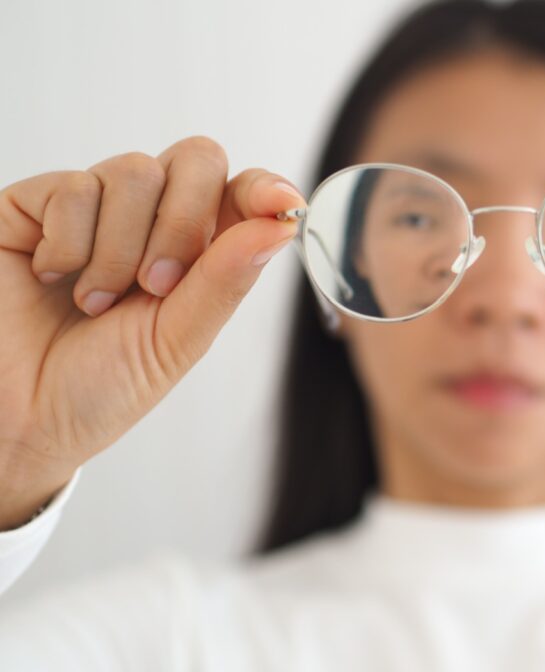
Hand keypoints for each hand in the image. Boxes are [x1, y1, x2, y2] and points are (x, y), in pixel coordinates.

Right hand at [0, 136, 304, 527]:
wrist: (16, 420)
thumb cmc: (100, 387)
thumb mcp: (177, 341)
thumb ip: (224, 281)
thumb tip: (279, 225)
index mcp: (197, 253)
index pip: (241, 193)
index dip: (263, 190)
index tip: (283, 203)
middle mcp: (150, 220)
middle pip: (197, 159)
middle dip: (185, 221)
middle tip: (157, 284)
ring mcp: (93, 207)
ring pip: (136, 171)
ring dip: (121, 248)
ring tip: (95, 302)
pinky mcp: (33, 204)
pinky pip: (73, 187)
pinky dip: (71, 243)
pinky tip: (53, 278)